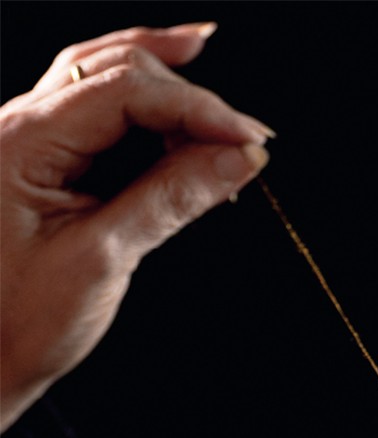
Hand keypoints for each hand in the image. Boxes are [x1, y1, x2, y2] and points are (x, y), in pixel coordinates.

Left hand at [0, 24, 273, 430]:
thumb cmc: (21, 321)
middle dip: (189, 95)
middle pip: (117, 71)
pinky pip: (103, 117)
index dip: (197, 108)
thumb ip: (170, 200)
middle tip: (250, 140)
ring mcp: (32, 140)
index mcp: (22, 142)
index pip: (125, 92)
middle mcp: (21, 125)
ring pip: (109, 82)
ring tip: (229, 122)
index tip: (251, 142)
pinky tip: (185, 117)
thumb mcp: (103, 260)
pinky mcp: (48, 164)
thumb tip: (238, 160)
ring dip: (172, 92)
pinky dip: (150, 116)